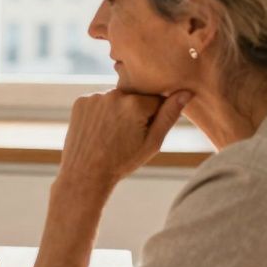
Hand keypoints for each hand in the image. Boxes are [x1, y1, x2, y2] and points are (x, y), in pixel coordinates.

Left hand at [57, 89, 192, 190]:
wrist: (86, 173)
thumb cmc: (122, 161)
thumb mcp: (153, 142)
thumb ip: (169, 115)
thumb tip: (186, 92)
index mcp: (135, 103)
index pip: (156, 100)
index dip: (152, 119)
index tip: (140, 134)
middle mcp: (114, 94)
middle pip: (135, 98)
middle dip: (135, 113)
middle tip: (124, 136)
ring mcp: (95, 97)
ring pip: (117, 99)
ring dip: (118, 111)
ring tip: (110, 135)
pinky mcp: (80, 101)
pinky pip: (99, 102)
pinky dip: (101, 112)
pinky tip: (98, 131)